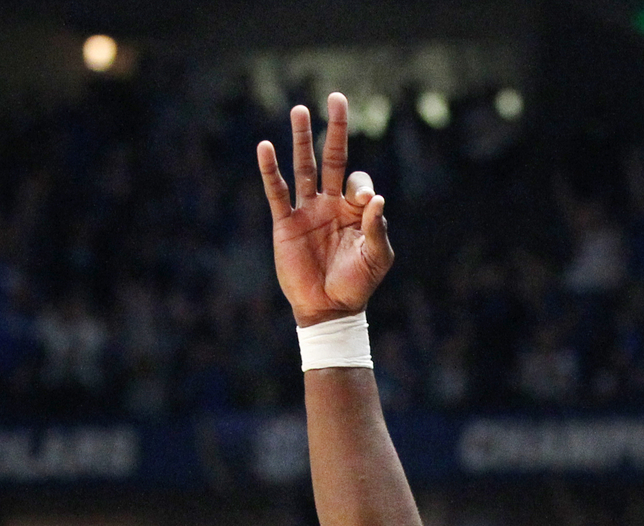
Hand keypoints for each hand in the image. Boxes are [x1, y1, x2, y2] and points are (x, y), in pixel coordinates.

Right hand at [258, 95, 393, 323]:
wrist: (329, 309)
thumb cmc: (358, 284)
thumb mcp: (377, 257)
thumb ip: (377, 228)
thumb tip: (375, 199)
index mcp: (354, 210)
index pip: (357, 181)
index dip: (360, 186)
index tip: (363, 202)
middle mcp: (330, 204)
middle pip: (331, 158)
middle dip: (335, 129)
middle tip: (336, 97)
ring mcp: (307, 210)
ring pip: (303, 167)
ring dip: (301, 139)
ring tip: (299, 109)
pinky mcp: (286, 223)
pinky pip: (277, 192)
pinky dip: (270, 170)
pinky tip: (266, 146)